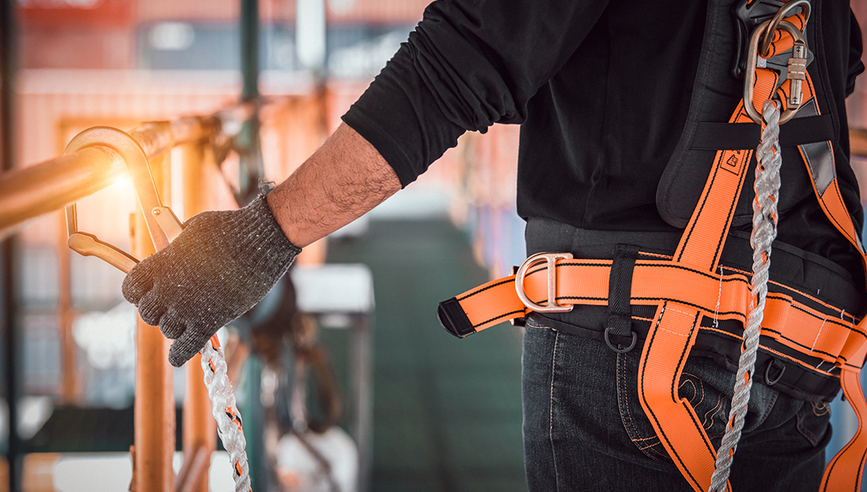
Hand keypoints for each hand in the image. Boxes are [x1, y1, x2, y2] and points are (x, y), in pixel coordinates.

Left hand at [122, 196, 300, 366]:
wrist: (260, 243)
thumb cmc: (229, 230)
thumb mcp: (193, 230)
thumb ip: (176, 246)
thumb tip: (171, 252)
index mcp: (159, 265)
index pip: (130, 289)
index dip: (139, 291)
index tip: (149, 289)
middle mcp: (168, 291)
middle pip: (148, 313)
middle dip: (159, 309)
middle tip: (174, 303)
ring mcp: (188, 309)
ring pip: (168, 330)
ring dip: (176, 325)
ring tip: (190, 316)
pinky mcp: (210, 323)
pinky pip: (186, 349)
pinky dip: (180, 355)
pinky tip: (178, 356)